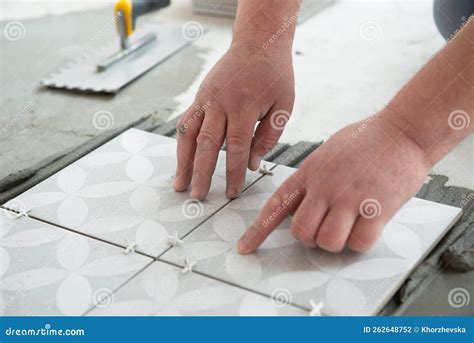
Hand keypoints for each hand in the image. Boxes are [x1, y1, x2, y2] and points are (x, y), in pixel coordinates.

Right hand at [174, 39, 294, 198]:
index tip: (232, 192)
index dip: (233, 173)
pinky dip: (182, 142)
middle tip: (198, 196)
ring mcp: (207, 98)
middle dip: (202, 174)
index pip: (237, 148)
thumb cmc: (275, 74)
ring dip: (183, 161)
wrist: (258, 42)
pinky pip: (186, 121)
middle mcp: (221, 103)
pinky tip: (181, 158)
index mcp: (245, 106)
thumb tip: (251, 164)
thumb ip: (268, 136)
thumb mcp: (283, 105)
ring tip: (180, 183)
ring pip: (189, 134)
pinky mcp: (200, 95)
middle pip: (208, 145)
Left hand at [238, 113, 431, 252]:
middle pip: (301, 232)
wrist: (403, 130)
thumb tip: (303, 202)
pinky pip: (359, 242)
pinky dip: (362, 240)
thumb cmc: (366, 140)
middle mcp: (324, 186)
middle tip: (327, 226)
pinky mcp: (376, 208)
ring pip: (327, 241)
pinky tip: (369, 223)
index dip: (258, 231)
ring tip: (351, 224)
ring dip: (337, 241)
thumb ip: (311, 179)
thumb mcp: (326, 153)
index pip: (276, 205)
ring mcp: (349, 197)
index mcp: (309, 172)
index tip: (245, 248)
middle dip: (311, 237)